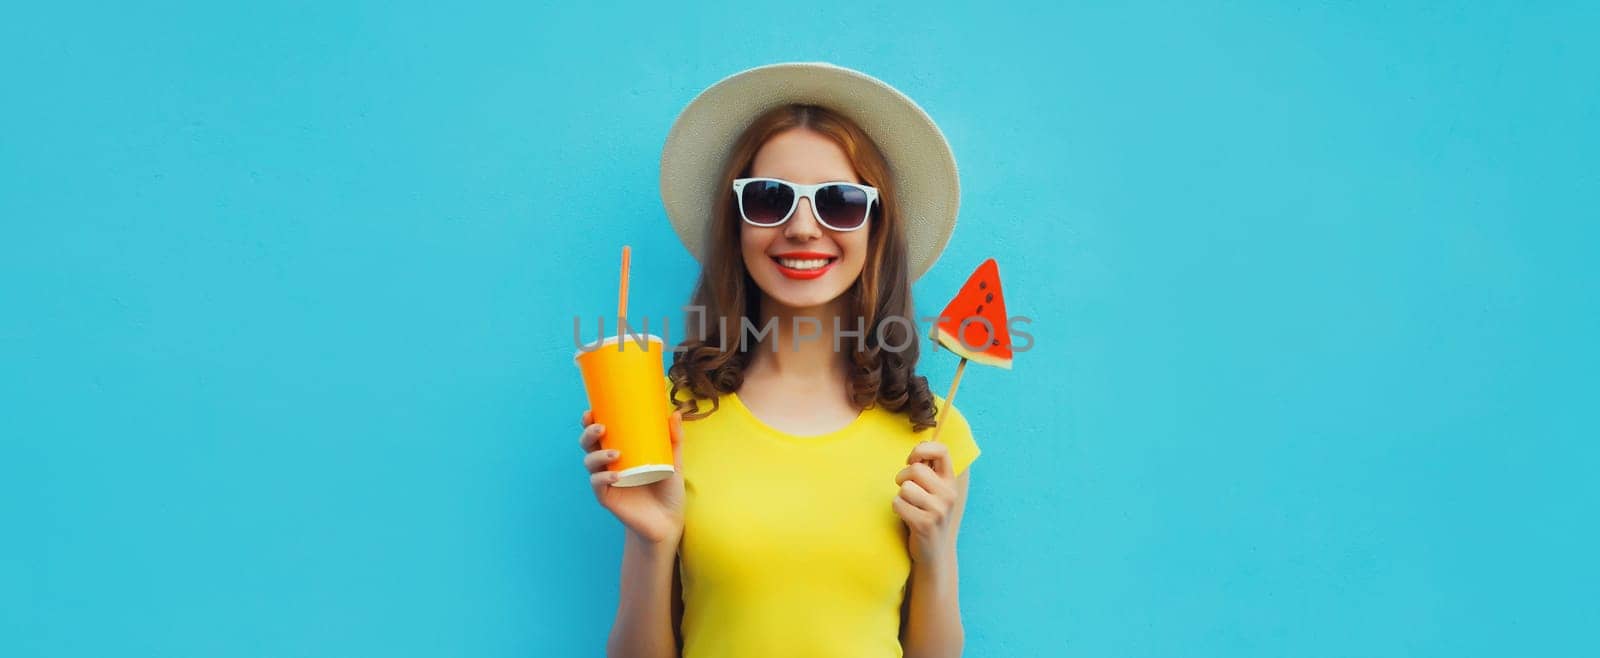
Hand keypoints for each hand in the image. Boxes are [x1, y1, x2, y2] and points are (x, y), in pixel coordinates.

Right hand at [579, 408, 686, 545]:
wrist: (668, 522)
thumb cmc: (668, 491)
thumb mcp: (674, 462)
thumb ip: (674, 440)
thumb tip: (676, 414)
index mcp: (619, 453)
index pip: (599, 434)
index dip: (590, 422)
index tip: (592, 411)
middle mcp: (608, 465)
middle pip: (588, 445)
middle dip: (588, 434)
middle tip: (601, 427)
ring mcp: (606, 481)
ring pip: (590, 463)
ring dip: (598, 455)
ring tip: (615, 453)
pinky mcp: (607, 498)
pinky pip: (598, 485)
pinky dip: (604, 477)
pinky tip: (615, 475)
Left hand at [893, 441, 958, 563]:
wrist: (934, 552)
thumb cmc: (927, 514)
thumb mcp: (934, 491)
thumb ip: (929, 470)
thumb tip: (919, 447)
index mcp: (950, 482)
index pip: (942, 450)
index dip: (922, 450)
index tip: (913, 460)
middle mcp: (948, 494)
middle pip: (916, 470)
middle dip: (902, 477)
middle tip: (905, 489)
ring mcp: (938, 510)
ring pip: (905, 488)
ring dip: (900, 496)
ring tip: (908, 505)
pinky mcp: (925, 524)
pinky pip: (898, 504)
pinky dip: (896, 508)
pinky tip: (906, 517)